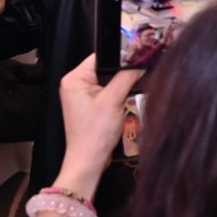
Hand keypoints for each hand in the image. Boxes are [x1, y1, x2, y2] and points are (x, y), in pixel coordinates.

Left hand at [54, 55, 142, 199]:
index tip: (139, 55)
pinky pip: (106, 93)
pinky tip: (128, 99)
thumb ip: (126, 77)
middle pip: (105, 68)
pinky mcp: (89, 107)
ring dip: (121, 85)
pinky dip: (118, 96)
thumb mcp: (113, 100)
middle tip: (141, 72)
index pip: (100, 56)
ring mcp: (81, 96)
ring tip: (137, 86)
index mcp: (74, 78)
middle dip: (122, 72)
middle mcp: (75, 84)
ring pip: (108, 81)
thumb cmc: (96, 132)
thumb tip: (140, 63)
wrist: (89, 161)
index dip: (120, 55)